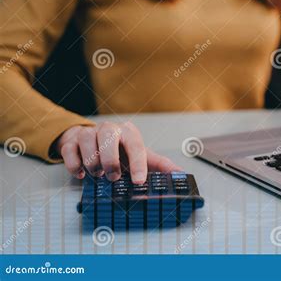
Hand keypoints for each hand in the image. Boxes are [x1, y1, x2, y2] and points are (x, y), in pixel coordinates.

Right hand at [55, 121, 181, 183]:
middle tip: (113, 177)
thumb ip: (160, 165)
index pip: (135, 145)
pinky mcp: (72, 141)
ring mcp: (89, 133)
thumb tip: (181, 174)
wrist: (95, 143)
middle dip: (110, 160)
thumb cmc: (121, 152)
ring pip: (87, 140)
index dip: (138, 163)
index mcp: (128, 132)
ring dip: (92, 162)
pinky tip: (81, 173)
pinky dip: (74, 163)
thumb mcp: (142, 157)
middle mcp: (109, 129)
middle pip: (108, 136)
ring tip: (98, 174)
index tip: (139, 181)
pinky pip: (69, 149)